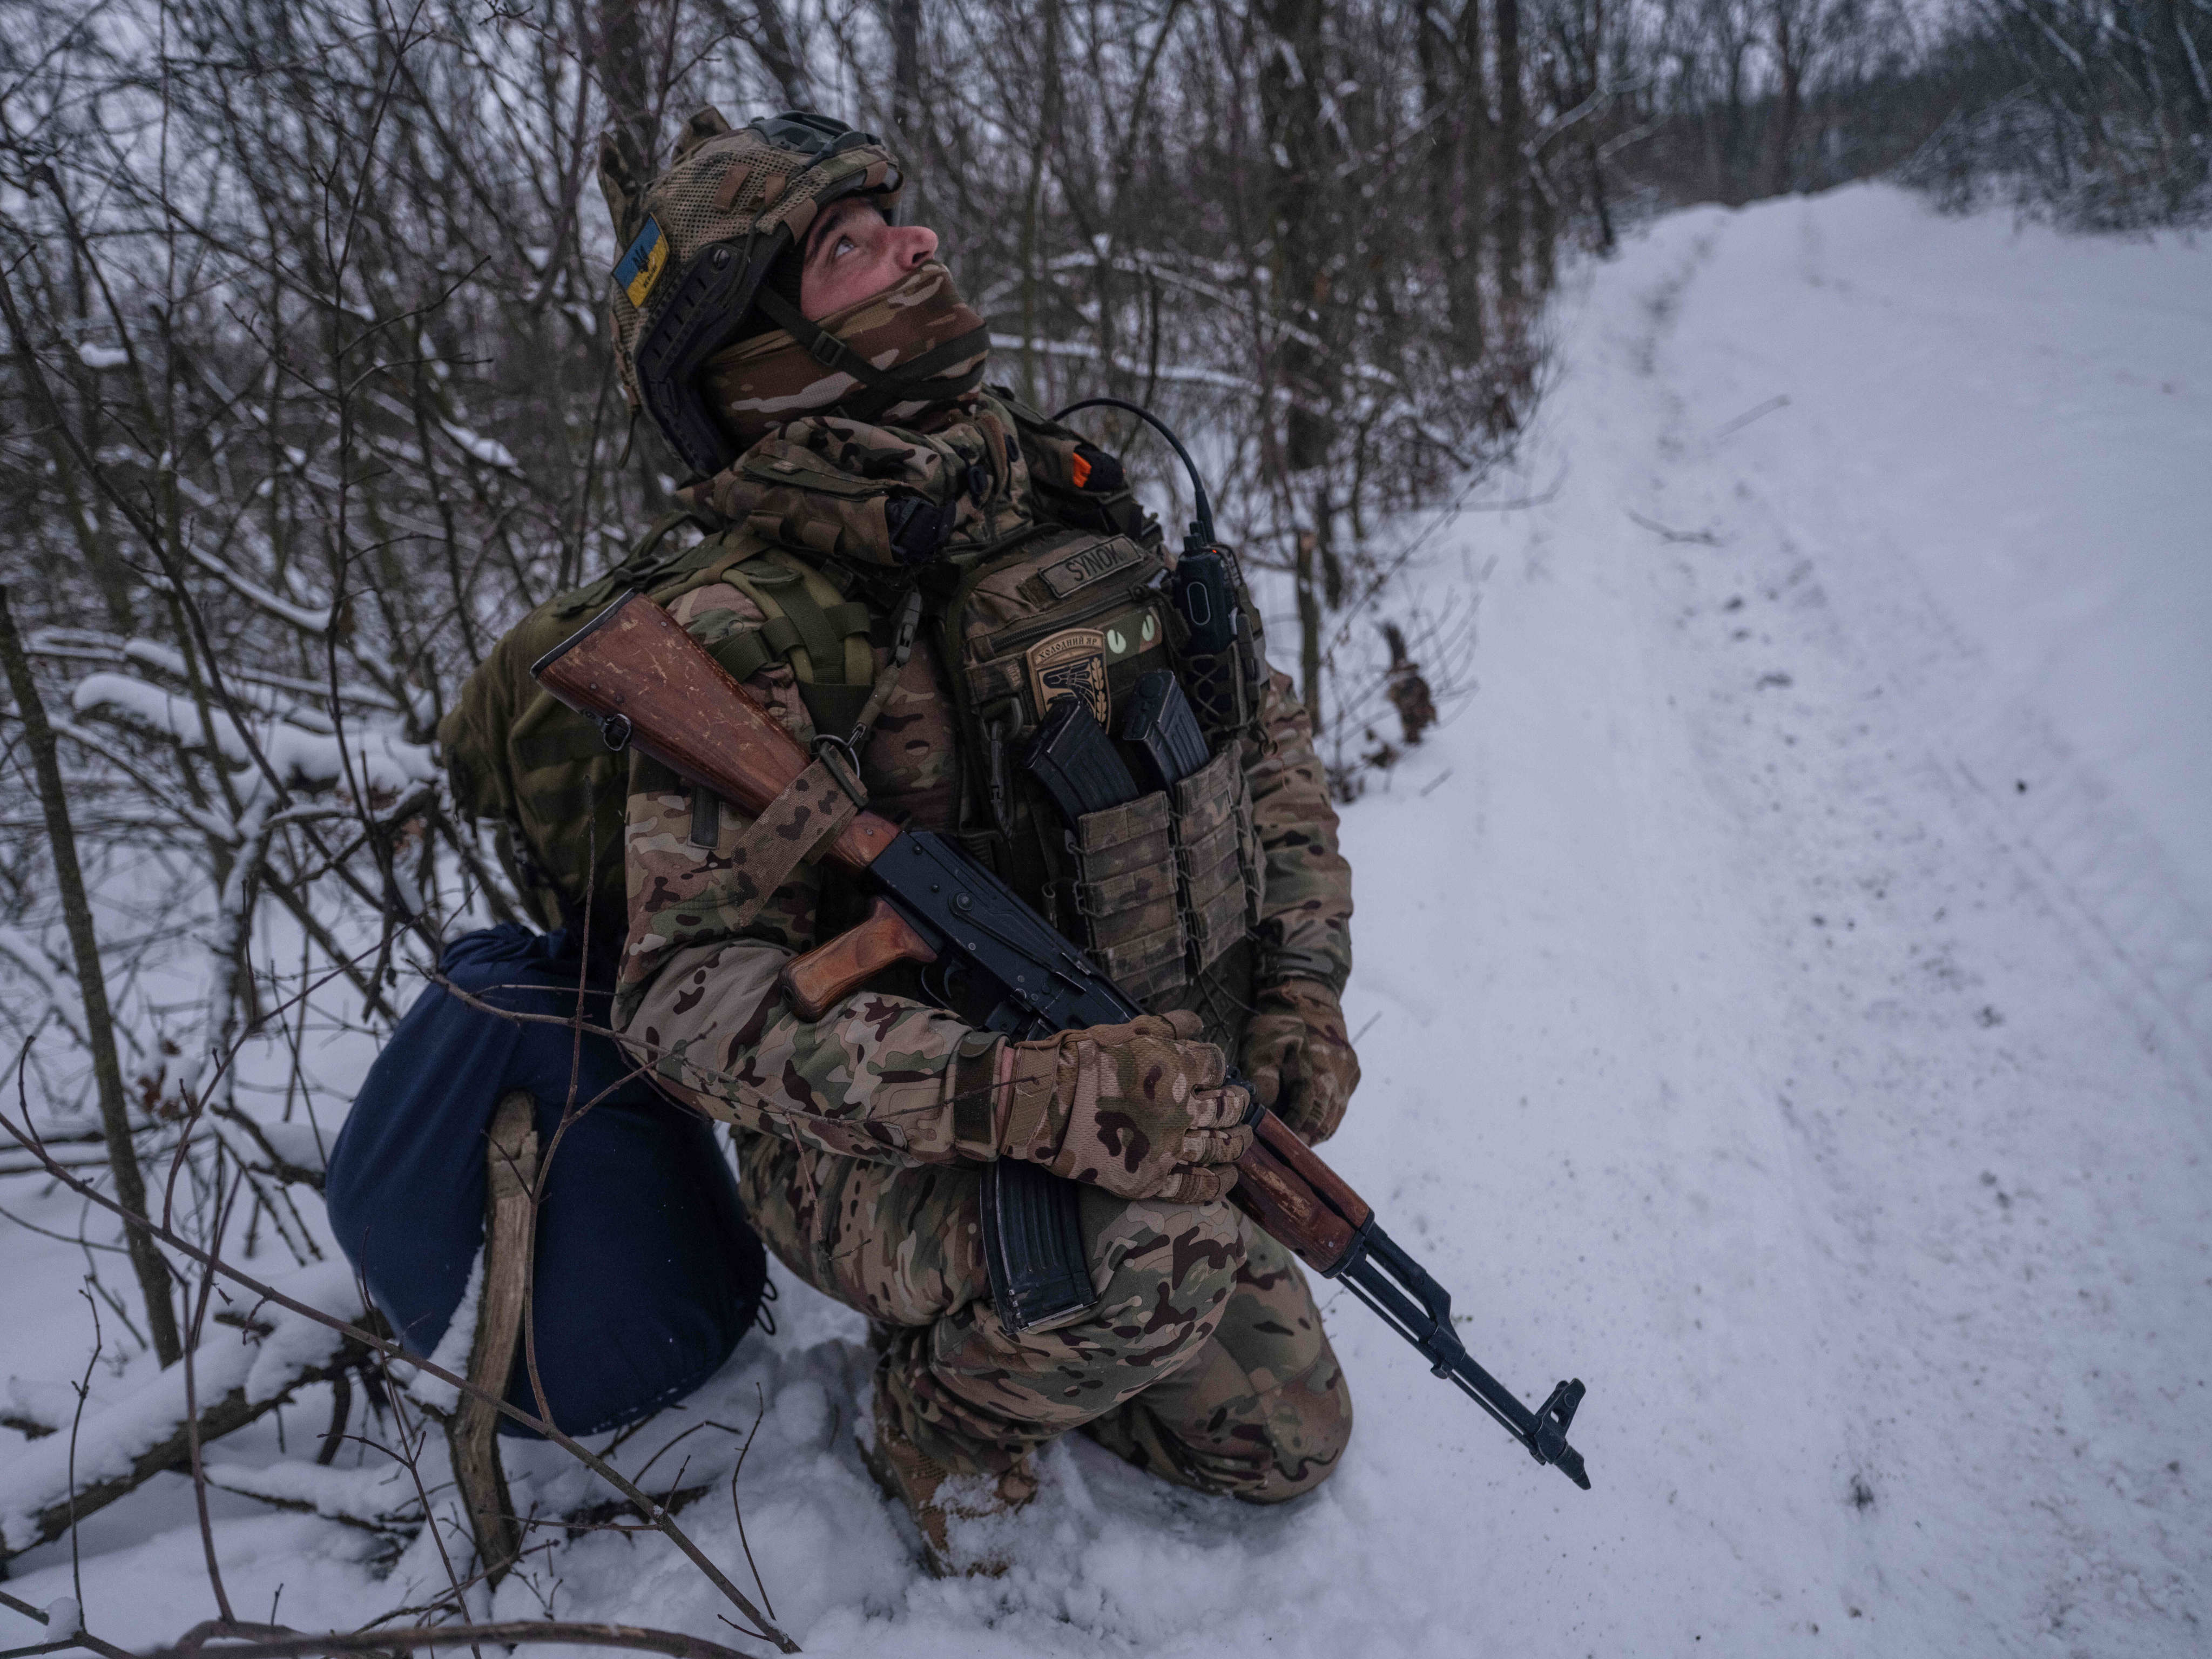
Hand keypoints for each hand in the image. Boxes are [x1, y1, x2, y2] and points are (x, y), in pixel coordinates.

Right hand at [992, 1010, 1250, 1201]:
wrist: (1042, 1103)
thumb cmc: (1079, 1060)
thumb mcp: (1125, 1030)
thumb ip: (1167, 1024)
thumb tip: (1198, 1022)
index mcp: (1173, 1067)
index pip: (1216, 1065)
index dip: (1220, 1068)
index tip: (1219, 1071)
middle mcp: (1178, 1109)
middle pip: (1226, 1108)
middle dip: (1238, 1104)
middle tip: (1244, 1104)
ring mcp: (1166, 1147)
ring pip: (1219, 1147)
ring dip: (1237, 1143)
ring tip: (1244, 1138)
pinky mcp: (1150, 1179)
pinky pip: (1196, 1187)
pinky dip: (1218, 1184)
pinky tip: (1229, 1178)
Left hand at [1240, 980, 1359, 1145]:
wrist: (1309, 993)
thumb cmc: (1280, 1021)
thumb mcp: (1263, 1046)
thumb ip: (1263, 1079)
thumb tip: (1263, 1112)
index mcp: (1318, 1075)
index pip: (1307, 1118)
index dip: (1293, 1136)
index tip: (1277, 1146)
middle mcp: (1339, 1080)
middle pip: (1324, 1123)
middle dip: (1305, 1138)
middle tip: (1285, 1150)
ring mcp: (1348, 1076)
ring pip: (1335, 1116)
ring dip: (1317, 1129)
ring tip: (1297, 1138)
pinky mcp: (1352, 1072)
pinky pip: (1341, 1103)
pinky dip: (1326, 1115)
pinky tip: (1311, 1118)